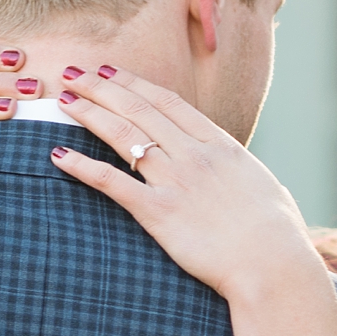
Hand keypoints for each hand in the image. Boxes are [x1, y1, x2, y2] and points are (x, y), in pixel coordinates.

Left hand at [47, 66, 330, 305]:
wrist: (273, 264)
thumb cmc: (278, 234)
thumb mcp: (265, 188)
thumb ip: (242, 174)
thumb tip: (242, 175)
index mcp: (220, 145)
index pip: (168, 103)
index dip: (135, 83)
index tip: (111, 71)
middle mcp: (195, 155)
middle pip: (139, 110)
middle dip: (103, 87)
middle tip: (75, 73)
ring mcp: (176, 181)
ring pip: (122, 135)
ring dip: (89, 114)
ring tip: (64, 101)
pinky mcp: (159, 213)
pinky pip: (112, 182)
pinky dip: (82, 166)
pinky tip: (58, 155)